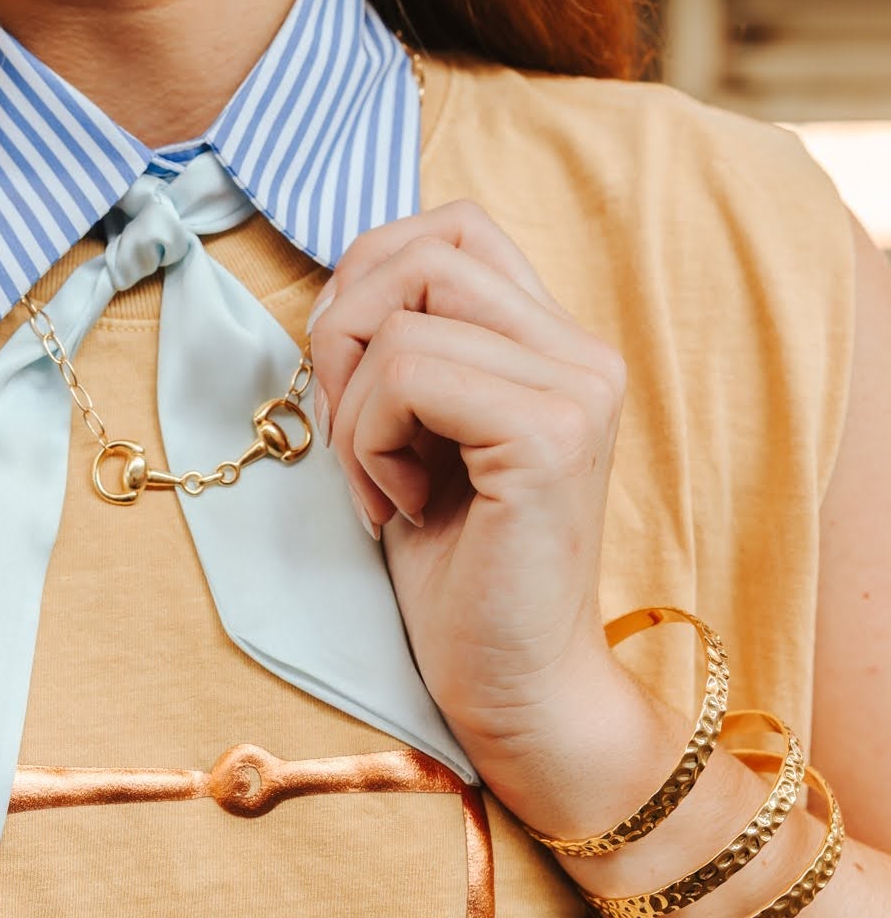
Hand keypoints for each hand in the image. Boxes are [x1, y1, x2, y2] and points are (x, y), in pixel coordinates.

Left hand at [308, 199, 629, 792]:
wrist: (512, 688)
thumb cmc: (453, 572)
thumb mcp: (415, 434)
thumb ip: (402, 346)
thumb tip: (335, 285)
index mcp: (557, 343)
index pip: (451, 228)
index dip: (370, 284)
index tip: (353, 387)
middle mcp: (584, 353)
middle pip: (422, 252)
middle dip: (343, 336)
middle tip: (349, 437)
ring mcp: (578, 389)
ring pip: (401, 317)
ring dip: (353, 406)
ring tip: (380, 485)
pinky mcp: (551, 435)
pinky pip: (406, 372)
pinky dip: (368, 442)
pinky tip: (400, 508)